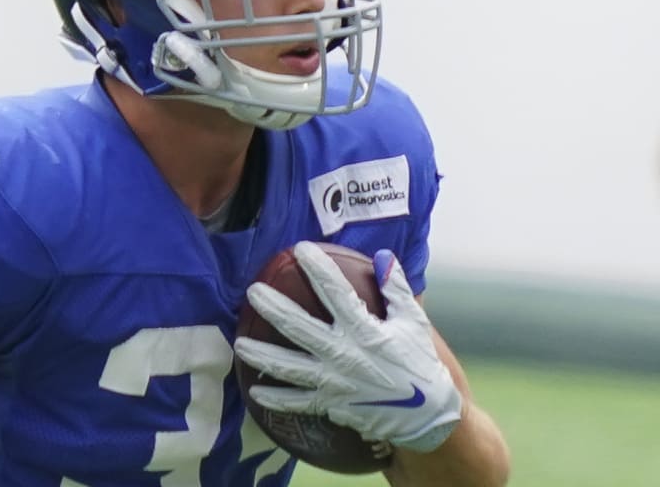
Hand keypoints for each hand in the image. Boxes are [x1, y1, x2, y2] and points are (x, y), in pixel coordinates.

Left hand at [234, 242, 461, 452]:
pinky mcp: (331, 404)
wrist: (427, 416)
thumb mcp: (414, 322)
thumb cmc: (419, 363)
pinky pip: (297, 402)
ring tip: (239, 343)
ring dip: (262, 355)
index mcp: (365, 330)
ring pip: (290, 367)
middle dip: (273, 307)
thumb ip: (397, 289)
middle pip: (299, 327)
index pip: (336, 292)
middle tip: (251, 291)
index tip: (300, 248)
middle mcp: (344, 355)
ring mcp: (334, 382)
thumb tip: (383, 255)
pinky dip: (275, 398)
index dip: (317, 268)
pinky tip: (253, 390)